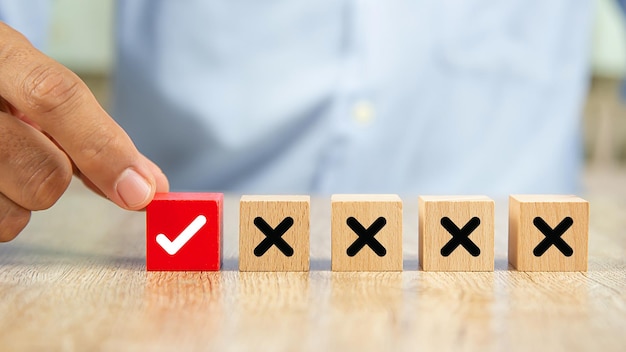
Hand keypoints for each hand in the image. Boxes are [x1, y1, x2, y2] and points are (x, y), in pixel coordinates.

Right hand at [0, 23, 168, 240]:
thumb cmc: (1, 92)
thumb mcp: (36, 91)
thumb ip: (93, 134)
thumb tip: (152, 183)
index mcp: (0, 55)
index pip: (55, 97)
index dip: (103, 148)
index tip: (140, 193)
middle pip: (44, 171)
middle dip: (56, 177)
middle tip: (36, 155)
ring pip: (13, 210)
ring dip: (22, 198)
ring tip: (3, 164)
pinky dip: (3, 211)